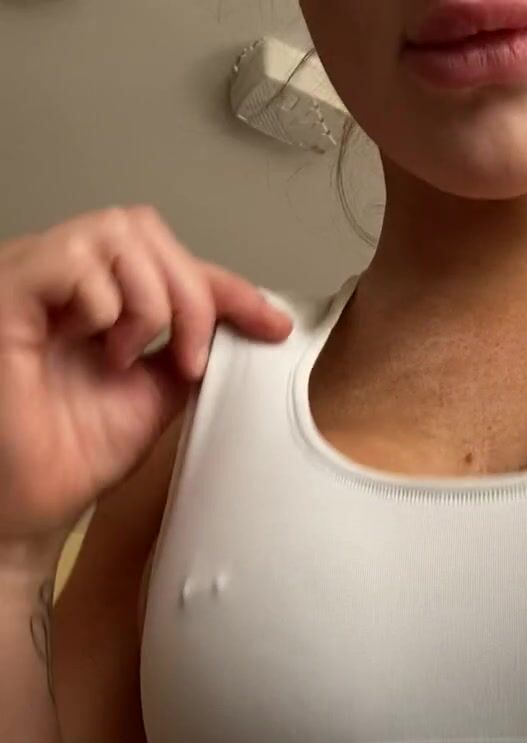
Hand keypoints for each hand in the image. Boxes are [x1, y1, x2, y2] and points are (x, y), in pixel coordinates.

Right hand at [0, 205, 292, 545]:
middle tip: (191, 359)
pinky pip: (73, 259)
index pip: (165, 258)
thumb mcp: (156, 393)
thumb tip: (244, 322)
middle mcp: (59, 276)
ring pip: (116, 233)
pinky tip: (100, 351)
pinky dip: (107, 303)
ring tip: (130, 359)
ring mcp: (32, 277)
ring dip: (149, 301)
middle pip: (143, 229)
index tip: (273, 325)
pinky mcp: (9, 290)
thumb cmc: (74, 454)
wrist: (33, 502)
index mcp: (90, 293)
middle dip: (190, 292)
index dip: (224, 285)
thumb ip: (189, 349)